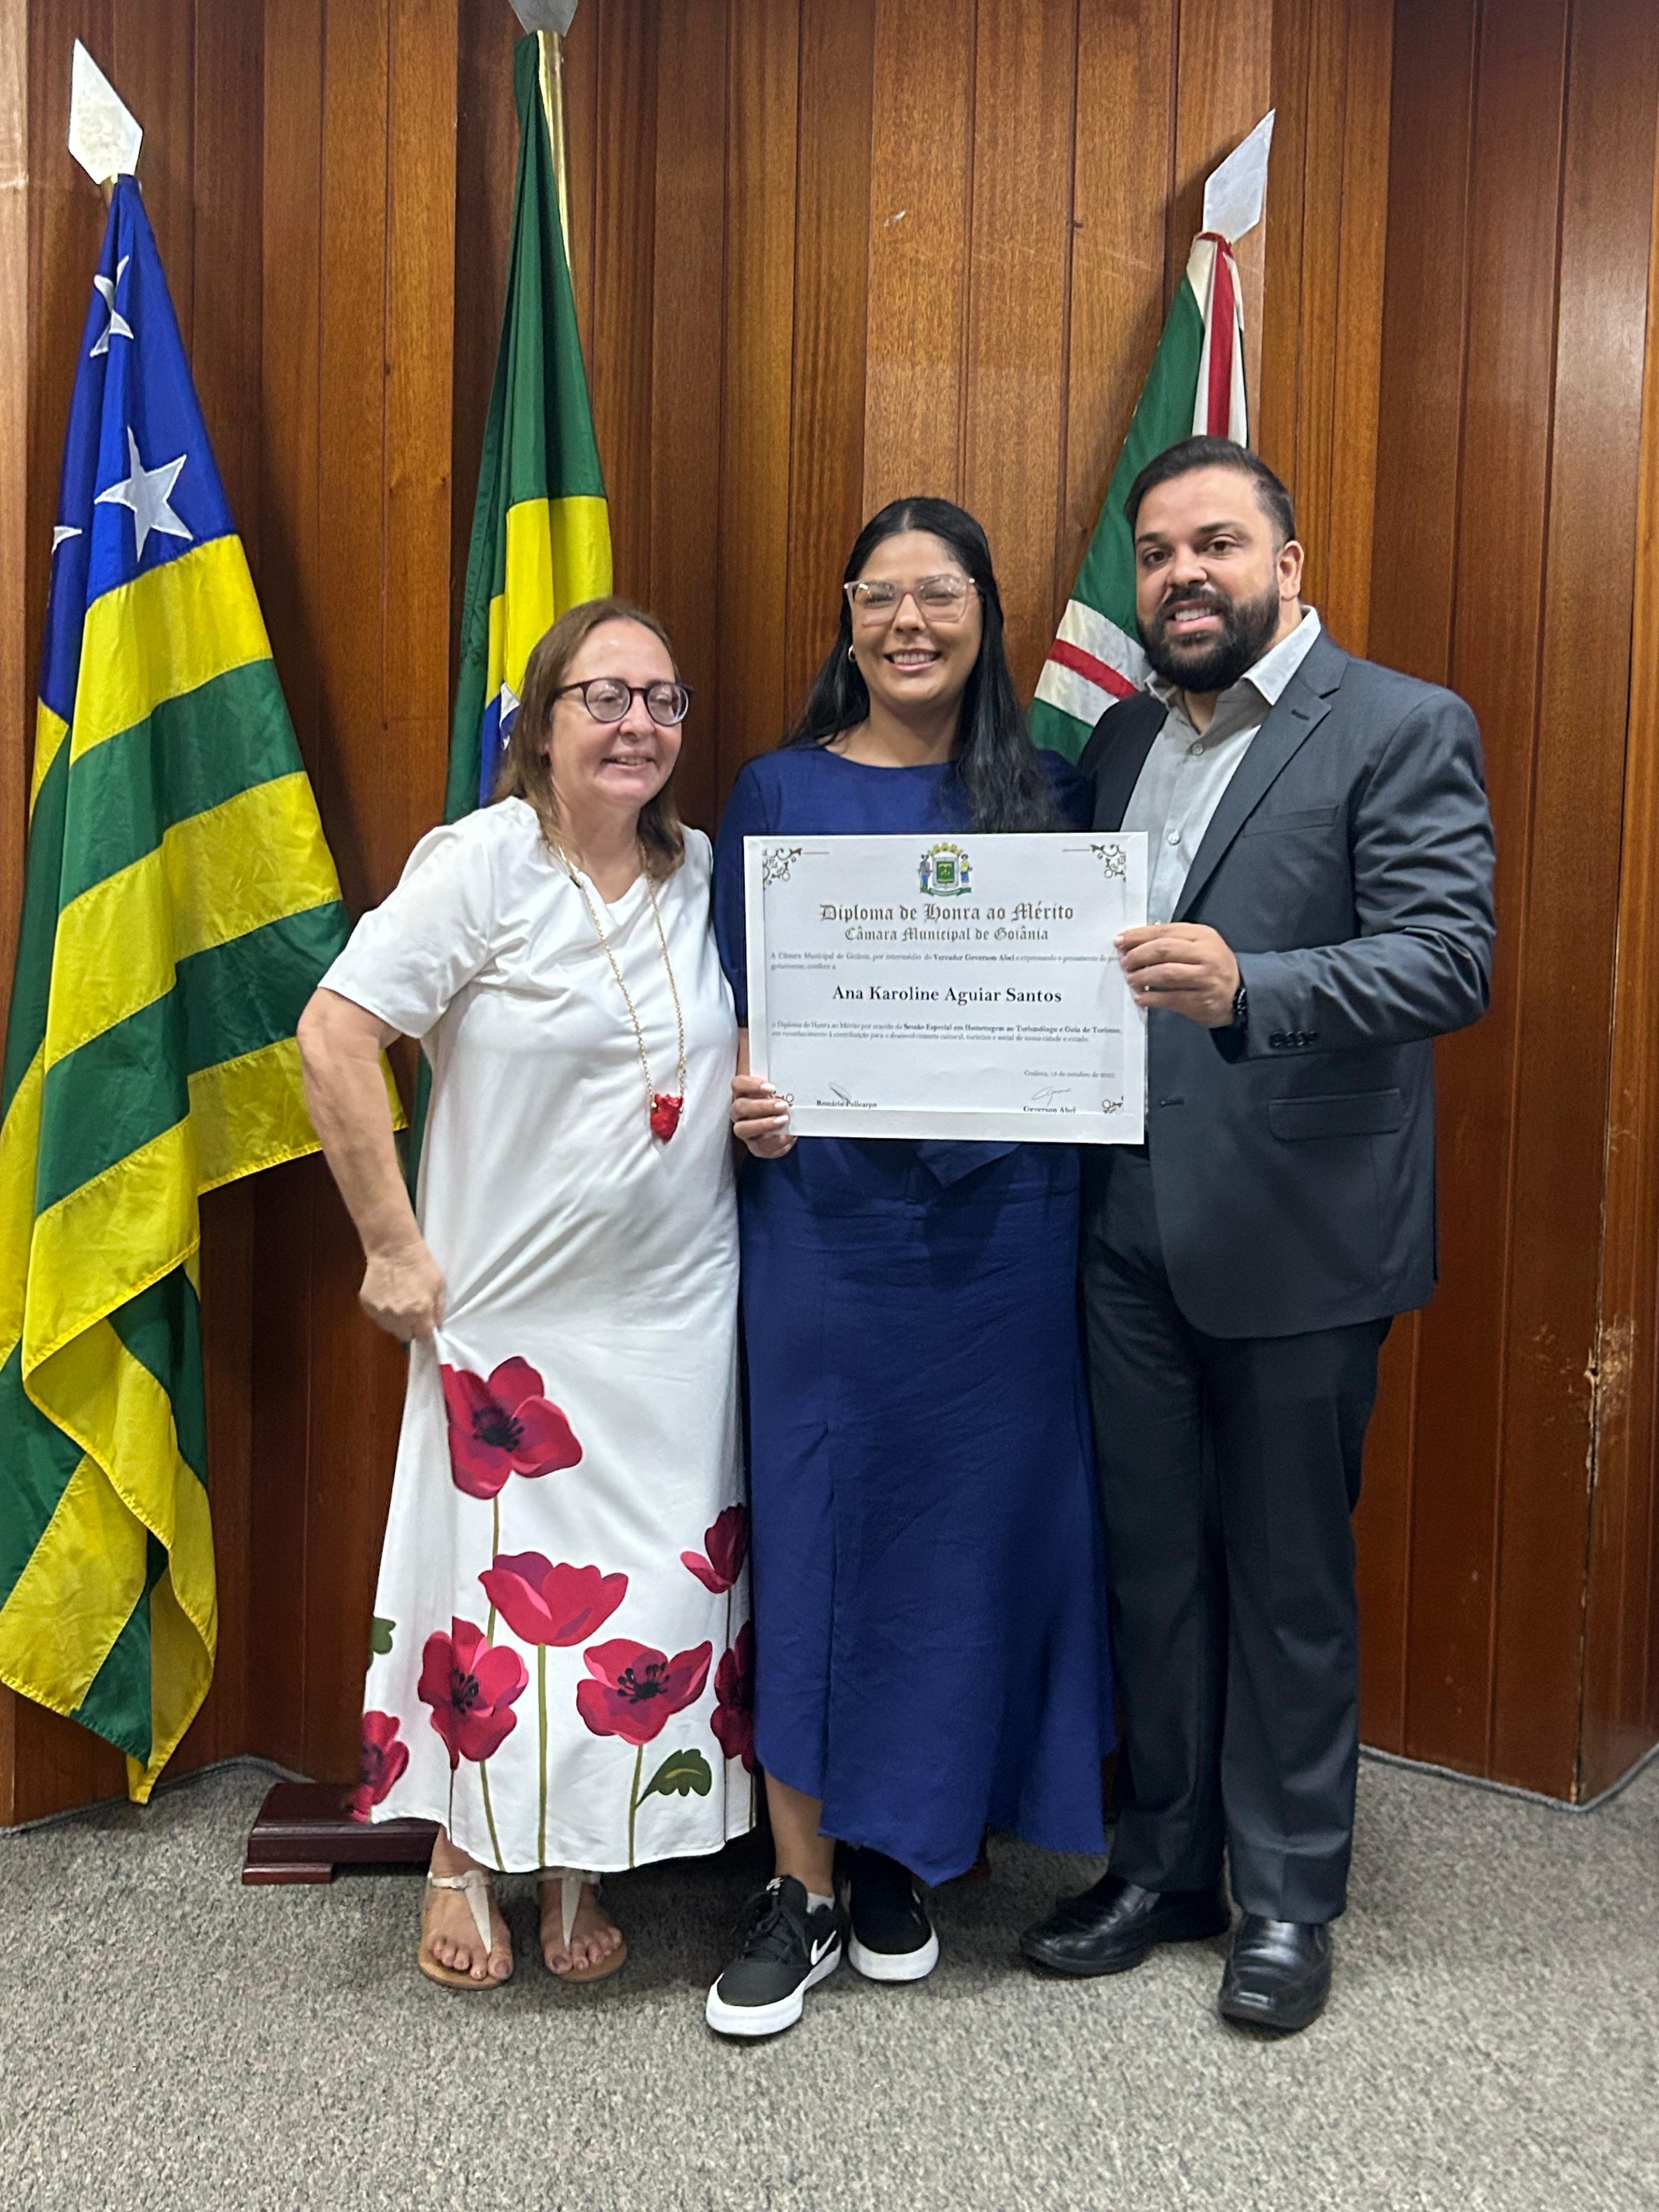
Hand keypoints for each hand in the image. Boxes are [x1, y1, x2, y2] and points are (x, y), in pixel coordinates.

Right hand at [360, 1239, 445, 1339]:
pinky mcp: (368, 1306)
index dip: (426, 1333)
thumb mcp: (439, 1285)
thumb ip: (439, 1309)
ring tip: (399, 1303)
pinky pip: (378, 1318)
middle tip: (412, 1314)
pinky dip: (383, 1312)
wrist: (393, 1250)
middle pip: (406, 1336)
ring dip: (396, 1321)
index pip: (424, 1337)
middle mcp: (400, 1317)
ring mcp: (382, 1312)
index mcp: (420, 1312)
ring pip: (390, 1329)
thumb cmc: (421, 1265)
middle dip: (411, 1328)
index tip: (425, 1326)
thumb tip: (436, 1327)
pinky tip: (387, 1297)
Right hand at [731, 1072, 795, 1157]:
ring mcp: (746, 1130)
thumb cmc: (780, 1099)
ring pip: (742, 1129)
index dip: (751, 1085)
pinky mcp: (755, 1146)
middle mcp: (740, 1112)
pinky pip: (759, 1148)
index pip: (737, 1084)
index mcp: (744, 1093)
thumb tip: (773, 1041)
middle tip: (782, 1105)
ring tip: (783, 1120)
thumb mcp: (779, 1082)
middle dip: (761, 1107)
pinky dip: (775, 1143)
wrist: (788, 1122)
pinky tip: (788, 1136)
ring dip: (764, 1125)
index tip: (771, 1087)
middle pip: (739, 1108)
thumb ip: (773, 1068)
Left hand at [1117, 923, 1240, 1027]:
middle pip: (1163, 950)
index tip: (1120, 941)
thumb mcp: (1199, 945)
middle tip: (1124, 962)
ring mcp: (1205, 978)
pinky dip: (1152, 998)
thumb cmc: (1212, 966)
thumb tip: (1135, 943)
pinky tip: (1141, 998)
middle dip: (1138, 955)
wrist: (1240, 993)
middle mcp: (1206, 955)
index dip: (1138, 936)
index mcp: (1203, 935)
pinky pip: (1170, 998)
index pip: (1165, 931)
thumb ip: (1172, 941)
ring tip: (1131, 979)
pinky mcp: (1201, 1001)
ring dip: (1142, 976)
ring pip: (1166, 973)